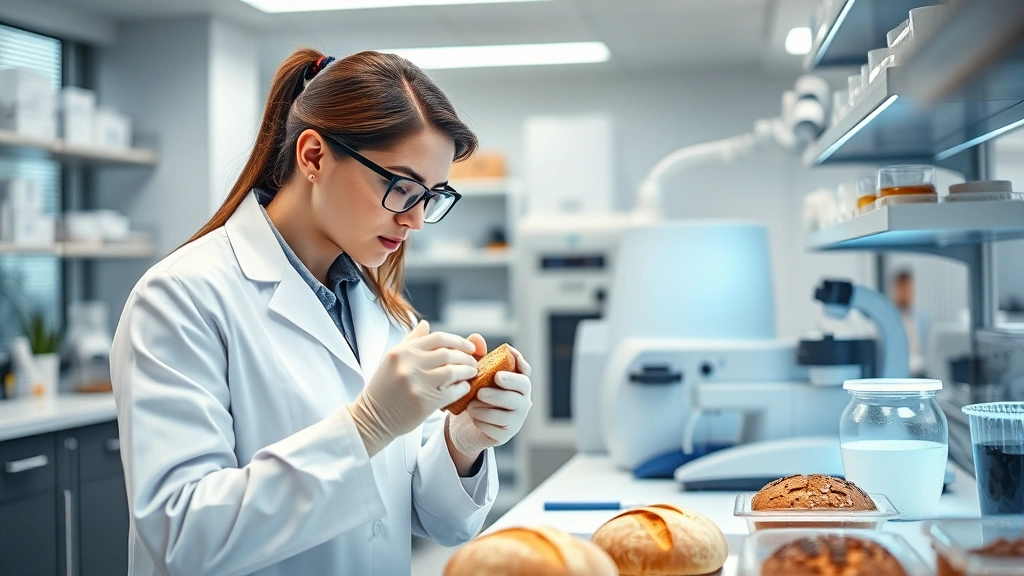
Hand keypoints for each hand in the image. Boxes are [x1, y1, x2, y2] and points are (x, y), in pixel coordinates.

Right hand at [348, 320, 477, 456]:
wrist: (373, 417)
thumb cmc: (384, 387)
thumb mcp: (392, 359)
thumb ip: (411, 341)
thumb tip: (426, 324)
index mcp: (402, 351)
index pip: (438, 338)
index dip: (459, 341)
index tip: (470, 347)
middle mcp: (408, 365)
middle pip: (449, 353)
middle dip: (467, 357)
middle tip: (474, 362)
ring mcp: (416, 384)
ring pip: (453, 371)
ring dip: (467, 371)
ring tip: (472, 372)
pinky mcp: (424, 402)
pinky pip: (452, 391)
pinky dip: (463, 388)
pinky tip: (465, 388)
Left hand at [448, 341, 531, 456]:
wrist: (462, 427)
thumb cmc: (472, 397)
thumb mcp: (471, 376)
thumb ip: (475, 357)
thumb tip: (476, 338)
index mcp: (515, 384)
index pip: (525, 370)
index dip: (520, 361)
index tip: (510, 353)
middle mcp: (521, 400)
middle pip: (523, 388)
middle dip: (509, 382)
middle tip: (495, 378)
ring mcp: (516, 419)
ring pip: (508, 411)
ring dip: (489, 406)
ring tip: (471, 404)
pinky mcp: (505, 435)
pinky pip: (497, 428)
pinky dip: (483, 421)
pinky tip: (473, 418)